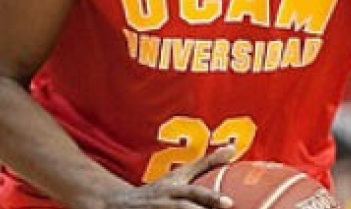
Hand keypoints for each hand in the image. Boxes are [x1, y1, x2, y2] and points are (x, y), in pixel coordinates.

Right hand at [103, 147, 235, 208]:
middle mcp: (165, 204)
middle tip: (226, 207)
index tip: (229, 202)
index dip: (210, 198)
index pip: (193, 192)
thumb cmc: (159, 191)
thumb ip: (206, 164)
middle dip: (203, 207)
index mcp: (173, 189)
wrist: (118, 205)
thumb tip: (232, 148)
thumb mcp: (178, 176)